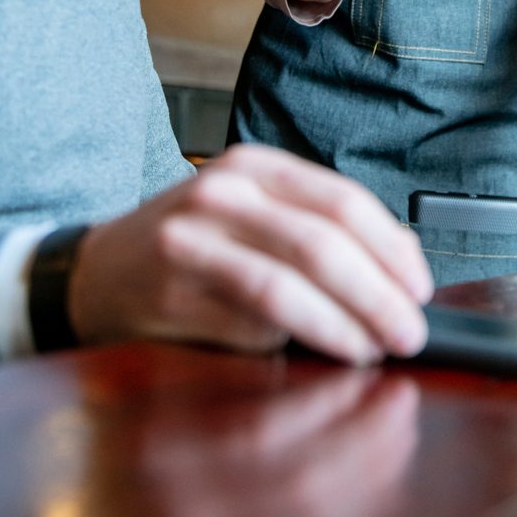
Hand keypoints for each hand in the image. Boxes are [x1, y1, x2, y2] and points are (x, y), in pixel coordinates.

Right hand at [68, 144, 432, 365]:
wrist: (96, 272)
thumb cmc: (191, 248)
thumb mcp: (252, 216)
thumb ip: (315, 229)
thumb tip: (401, 265)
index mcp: (255, 166)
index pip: (343, 201)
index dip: (391, 248)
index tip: (420, 289)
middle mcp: (224, 190)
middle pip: (323, 241)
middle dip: (379, 293)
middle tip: (409, 331)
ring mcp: (193, 236)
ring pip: (289, 281)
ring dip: (345, 322)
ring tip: (376, 348)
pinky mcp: (173, 287)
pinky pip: (249, 316)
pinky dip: (298, 336)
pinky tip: (323, 350)